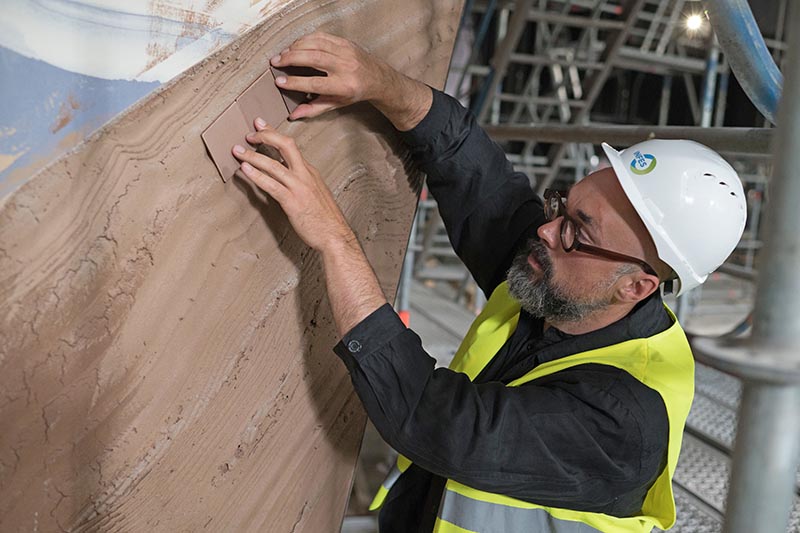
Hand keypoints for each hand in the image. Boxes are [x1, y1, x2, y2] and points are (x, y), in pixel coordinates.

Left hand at [232, 118, 355, 252]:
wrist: (335, 236)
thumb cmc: (325, 219)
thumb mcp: (315, 193)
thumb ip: (300, 183)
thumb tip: (284, 178)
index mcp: (310, 172)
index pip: (290, 146)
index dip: (274, 134)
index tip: (261, 126)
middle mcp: (305, 175)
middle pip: (285, 145)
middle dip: (265, 136)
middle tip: (249, 134)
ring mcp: (299, 188)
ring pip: (274, 165)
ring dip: (253, 156)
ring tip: (238, 151)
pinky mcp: (292, 202)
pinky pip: (271, 185)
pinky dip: (256, 176)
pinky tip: (245, 170)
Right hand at [271, 31, 431, 130]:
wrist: (377, 78)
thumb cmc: (354, 93)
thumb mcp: (336, 104)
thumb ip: (314, 109)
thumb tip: (293, 115)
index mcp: (344, 86)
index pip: (315, 83)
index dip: (295, 82)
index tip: (279, 82)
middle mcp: (346, 67)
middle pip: (314, 59)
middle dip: (291, 59)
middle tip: (276, 62)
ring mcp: (346, 52)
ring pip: (316, 44)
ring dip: (296, 47)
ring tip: (283, 53)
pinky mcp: (344, 42)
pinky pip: (321, 36)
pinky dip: (305, 39)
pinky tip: (295, 45)